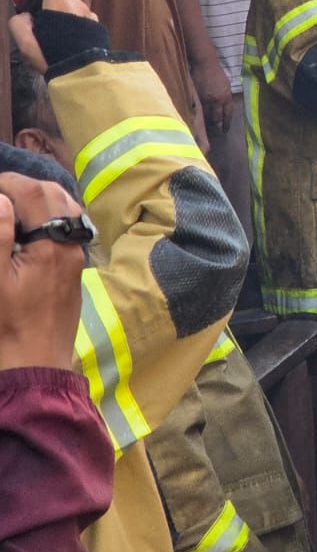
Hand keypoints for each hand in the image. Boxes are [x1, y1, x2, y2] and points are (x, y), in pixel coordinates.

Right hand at [0, 172, 86, 370]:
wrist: (34, 368)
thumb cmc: (8, 327)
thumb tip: (2, 199)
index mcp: (53, 245)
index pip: (36, 193)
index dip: (9, 183)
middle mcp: (72, 246)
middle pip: (56, 196)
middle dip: (25, 186)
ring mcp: (75, 258)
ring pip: (66, 211)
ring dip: (39, 200)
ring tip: (10, 206)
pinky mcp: (72, 270)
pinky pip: (67, 230)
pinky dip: (49, 217)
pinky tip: (27, 230)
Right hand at [8, 0, 96, 74]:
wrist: (85, 73)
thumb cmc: (53, 56)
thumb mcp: (26, 43)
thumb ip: (19, 23)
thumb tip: (26, 17)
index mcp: (60, 2)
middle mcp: (77, 3)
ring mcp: (88, 12)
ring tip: (39, 14)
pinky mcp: (94, 23)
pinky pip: (76, 9)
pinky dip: (64, 9)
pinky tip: (57, 27)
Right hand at [192, 58, 232, 136]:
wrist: (205, 64)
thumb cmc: (217, 73)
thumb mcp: (226, 85)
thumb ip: (226, 97)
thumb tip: (225, 108)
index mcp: (226, 97)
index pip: (227, 114)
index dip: (226, 123)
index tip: (225, 130)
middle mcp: (216, 100)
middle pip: (216, 118)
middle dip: (216, 126)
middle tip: (214, 133)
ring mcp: (204, 99)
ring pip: (205, 116)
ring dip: (205, 123)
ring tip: (205, 130)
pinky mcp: (195, 97)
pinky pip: (196, 110)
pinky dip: (197, 116)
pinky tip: (196, 120)